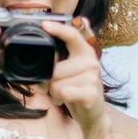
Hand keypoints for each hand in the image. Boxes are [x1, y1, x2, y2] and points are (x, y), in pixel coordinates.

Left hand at [42, 15, 105, 132]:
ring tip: (63, 93)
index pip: (72, 35)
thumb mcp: (69, 68)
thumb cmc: (76, 88)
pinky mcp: (90, 93)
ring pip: (56, 82)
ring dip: (53, 92)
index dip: (58, 29)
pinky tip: (65, 100)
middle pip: (54, 68)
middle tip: (55, 85)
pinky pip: (62, 93)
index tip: (44, 24)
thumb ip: (61, 54)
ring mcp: (92, 77)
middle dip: (48, 80)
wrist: (93, 113)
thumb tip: (55, 35)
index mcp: (85, 51)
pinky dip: (58, 98)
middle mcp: (91, 61)